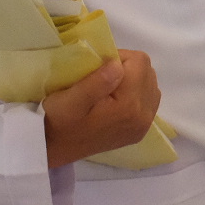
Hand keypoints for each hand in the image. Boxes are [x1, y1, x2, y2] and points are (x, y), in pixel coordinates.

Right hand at [43, 50, 161, 167]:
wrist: (55, 147)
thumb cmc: (59, 121)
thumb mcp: (69, 100)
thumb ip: (97, 82)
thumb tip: (118, 65)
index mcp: (129, 106)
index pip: (140, 61)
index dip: (119, 57)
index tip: (98, 67)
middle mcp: (143, 117)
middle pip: (148, 71)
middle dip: (127, 68)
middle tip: (101, 77)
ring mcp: (143, 125)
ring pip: (149, 83)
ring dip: (132, 79)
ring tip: (108, 88)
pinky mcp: (140, 129)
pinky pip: (148, 99)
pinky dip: (135, 92)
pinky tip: (116, 98)